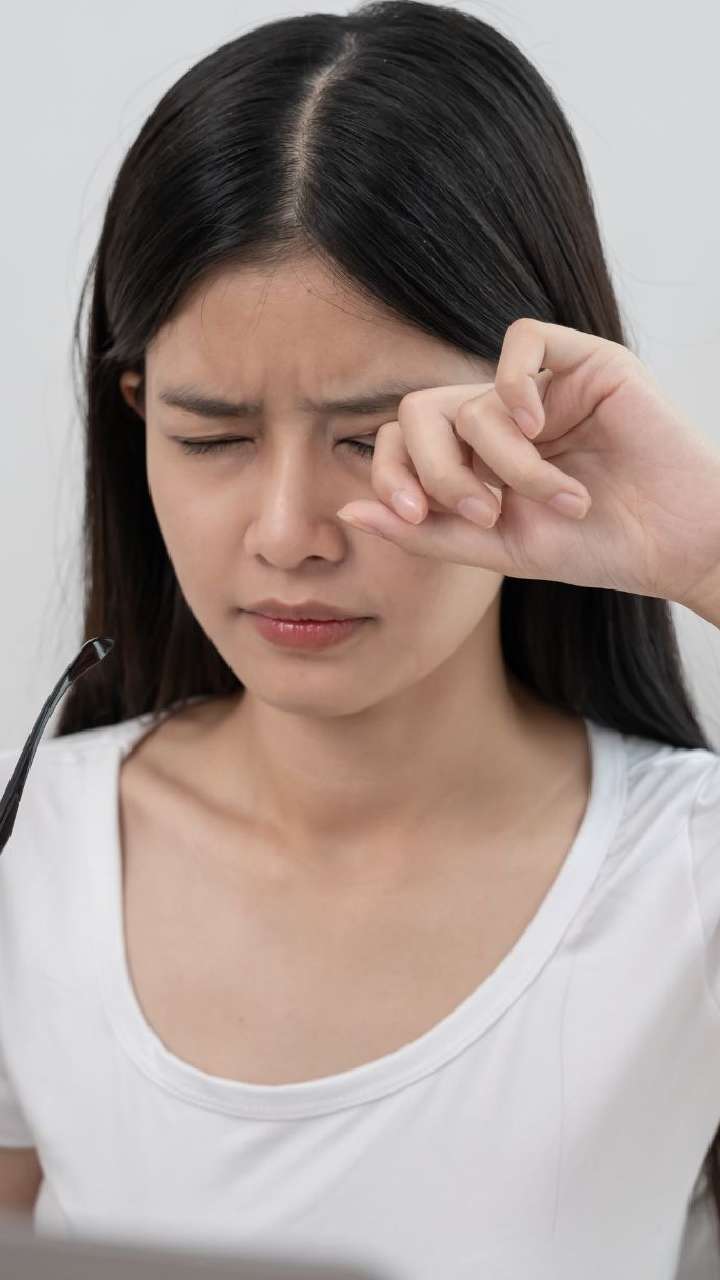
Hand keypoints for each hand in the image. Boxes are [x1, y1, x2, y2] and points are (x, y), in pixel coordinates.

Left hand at [336, 319, 719, 609]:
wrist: (672, 544)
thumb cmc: (592, 547)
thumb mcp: (497, 548)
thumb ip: (425, 531)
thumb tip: (349, 512)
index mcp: (475, 457)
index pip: (402, 441)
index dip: (393, 473)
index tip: (415, 515)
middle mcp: (500, 416)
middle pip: (420, 412)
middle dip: (437, 469)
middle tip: (481, 512)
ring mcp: (540, 386)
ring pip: (473, 397)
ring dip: (505, 460)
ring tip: (556, 497)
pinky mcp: (583, 360)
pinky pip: (521, 341)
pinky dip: (514, 387)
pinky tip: (540, 428)